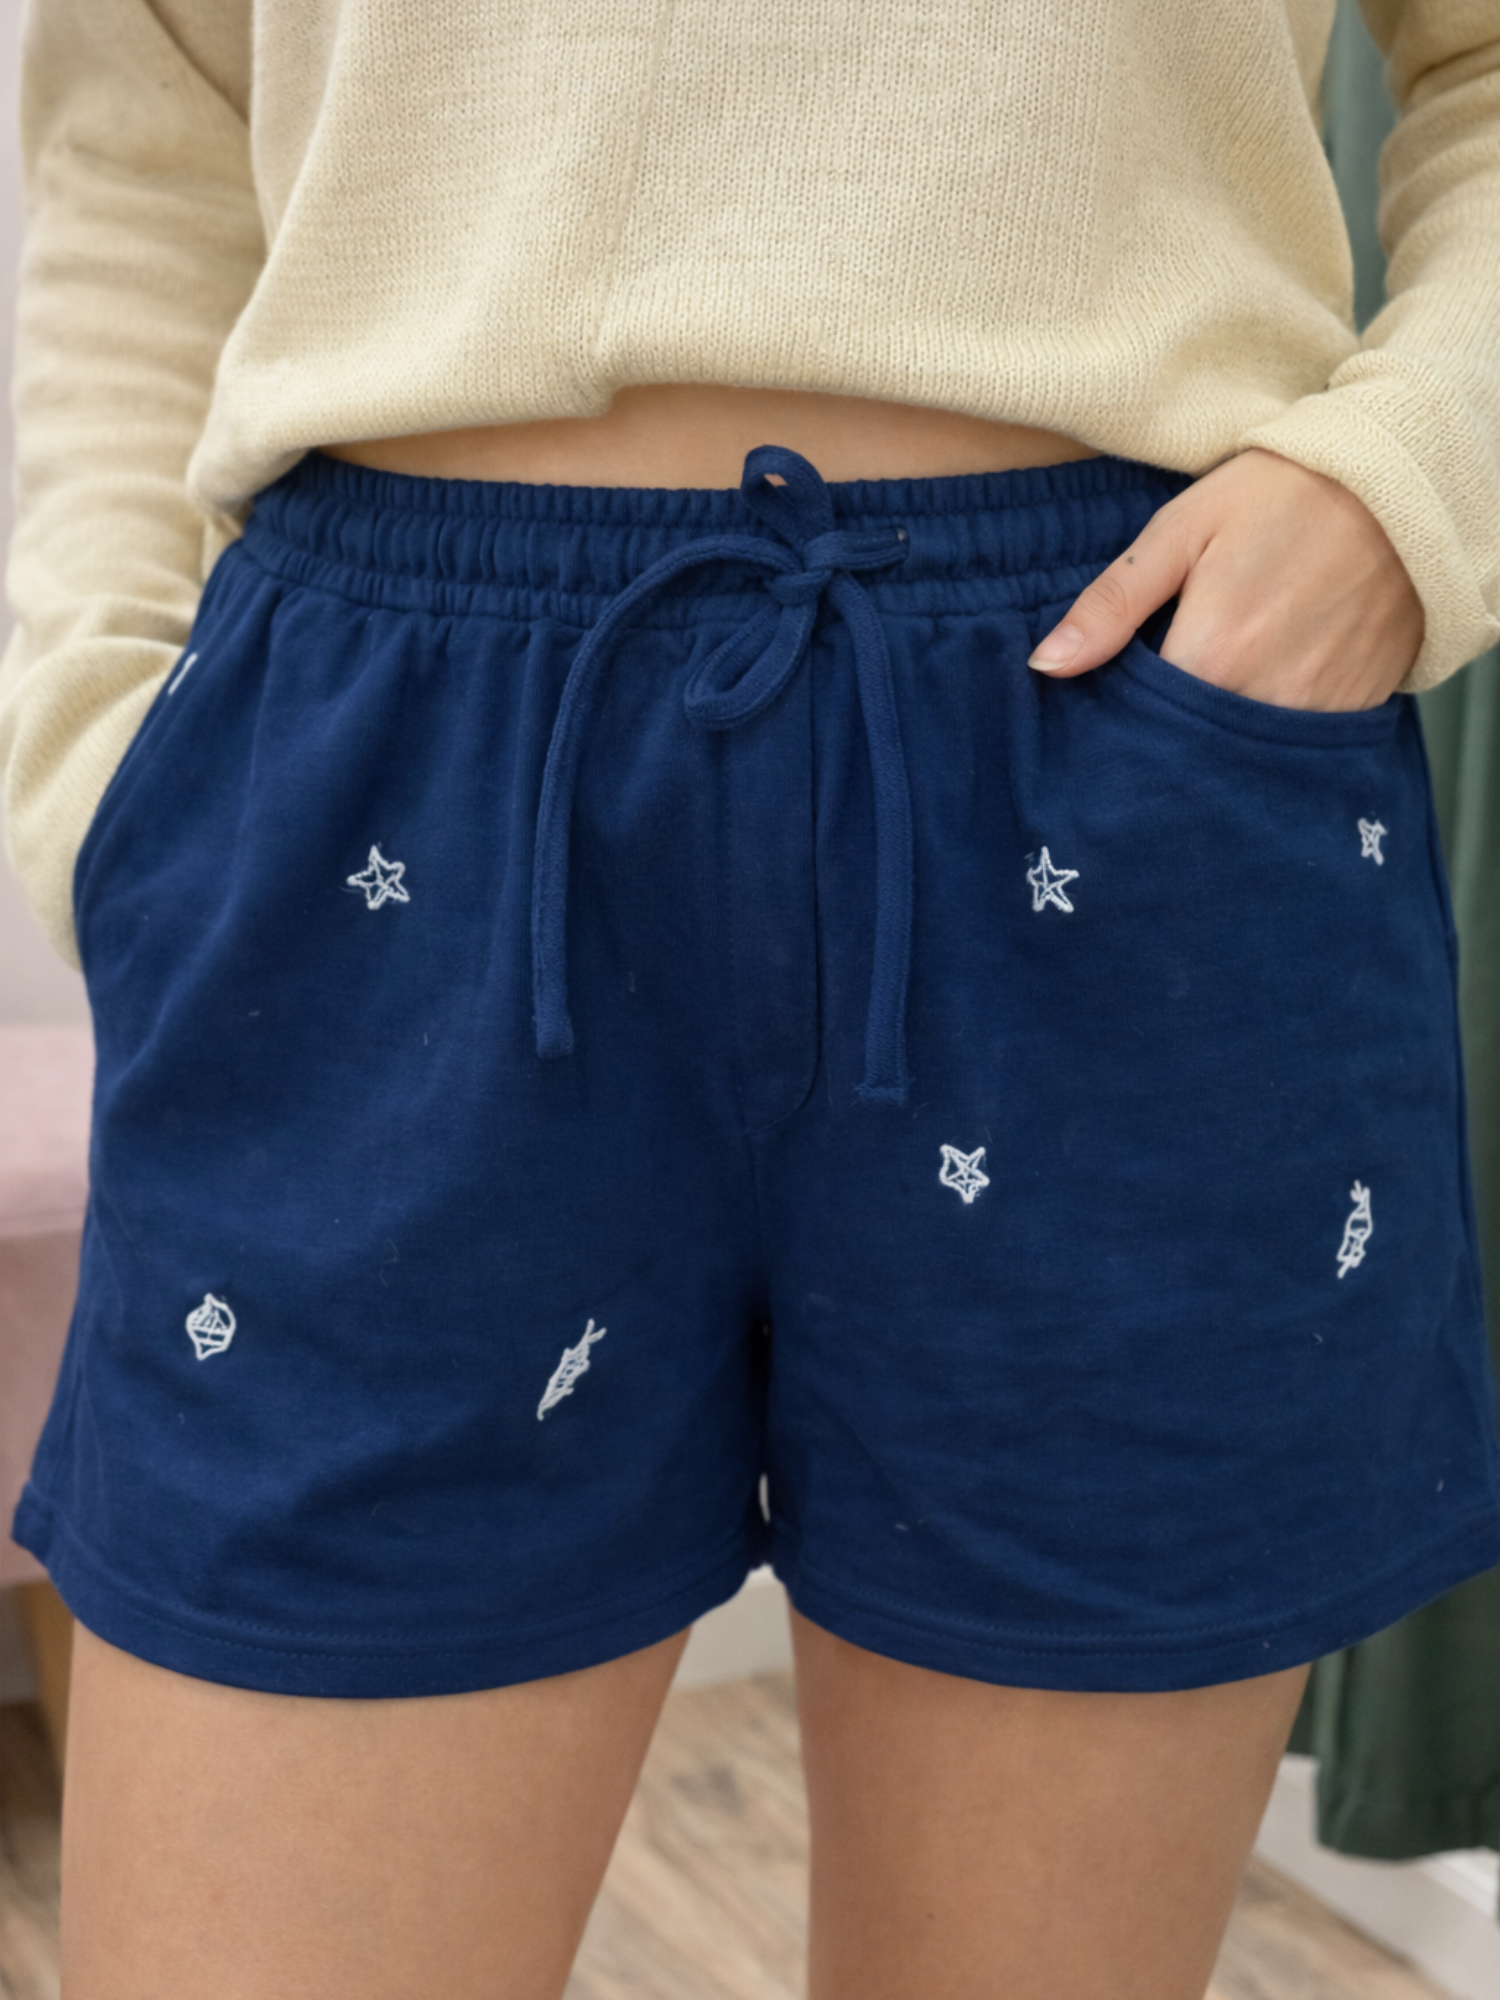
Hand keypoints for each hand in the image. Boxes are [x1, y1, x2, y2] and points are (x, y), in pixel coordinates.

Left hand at [1028, 449, 1423, 710]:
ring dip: (1215, 739)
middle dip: (1164, 739)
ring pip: (1240, 755)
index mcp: (1211, 656)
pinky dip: (1267, 732)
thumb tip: (1045, 667)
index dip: (1117, 722)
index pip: (1139, 727)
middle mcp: (1264, 697)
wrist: (1403, 485)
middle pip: (1188, 749)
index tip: (1106, 713)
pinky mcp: (1353, 711)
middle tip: (1155, 707)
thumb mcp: (1182, 531)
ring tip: (1208, 696)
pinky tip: (1259, 693)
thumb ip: (1111, 605)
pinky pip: (1292, 746)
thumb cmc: (1282, 494)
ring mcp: (1314, 711)